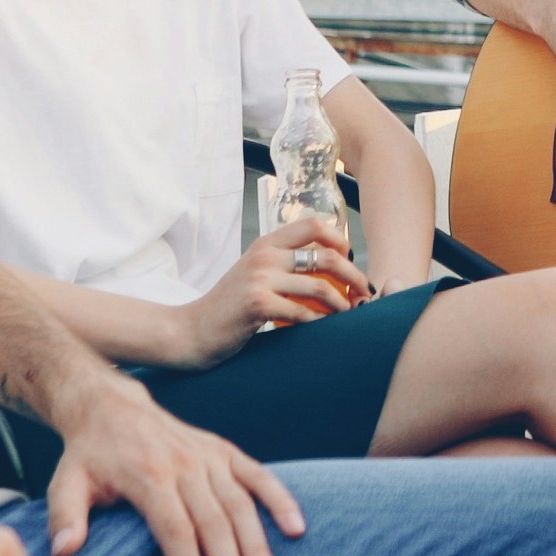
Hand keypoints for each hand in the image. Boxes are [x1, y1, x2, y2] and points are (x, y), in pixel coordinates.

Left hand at [42, 379, 307, 555]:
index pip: (176, 531)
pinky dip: (280, 500)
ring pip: (241, 506)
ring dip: (259, 548)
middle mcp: (185, 464)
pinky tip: (297, 530)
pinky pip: (259, 476)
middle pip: (215, 525)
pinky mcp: (224, 451)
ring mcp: (209, 456)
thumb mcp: (66, 482)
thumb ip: (65, 516)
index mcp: (148, 476)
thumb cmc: (88, 455)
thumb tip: (63, 552)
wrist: (110, 405)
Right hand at [179, 219, 367, 363]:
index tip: (350, 260)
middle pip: (326, 255)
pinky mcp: (258, 304)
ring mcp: (260, 278)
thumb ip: (282, 266)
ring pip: (320, 286)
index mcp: (266, 243)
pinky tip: (322, 331)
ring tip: (348, 316)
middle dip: (353, 275)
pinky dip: (318, 323)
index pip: (313, 224)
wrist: (191, 331)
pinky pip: (303, 312)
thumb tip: (328, 269)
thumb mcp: (254, 274)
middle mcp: (265, 255)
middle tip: (364, 293)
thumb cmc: (228, 307)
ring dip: (341, 305)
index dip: (339, 239)